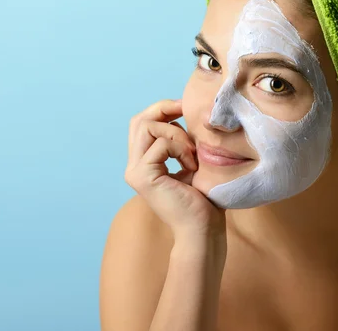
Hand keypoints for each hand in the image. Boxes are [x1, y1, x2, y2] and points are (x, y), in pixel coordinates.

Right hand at [124, 99, 226, 239]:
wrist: (203, 231)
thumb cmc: (204, 200)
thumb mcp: (190, 161)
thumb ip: (180, 141)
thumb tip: (183, 111)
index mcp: (142, 163)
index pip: (142, 123)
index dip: (162, 109)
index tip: (185, 108)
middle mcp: (133, 167)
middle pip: (138, 120)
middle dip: (163, 109)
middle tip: (186, 112)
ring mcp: (135, 172)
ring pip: (147, 126)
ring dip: (176, 133)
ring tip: (192, 154)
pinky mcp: (143, 176)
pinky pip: (162, 143)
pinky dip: (181, 148)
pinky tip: (192, 167)